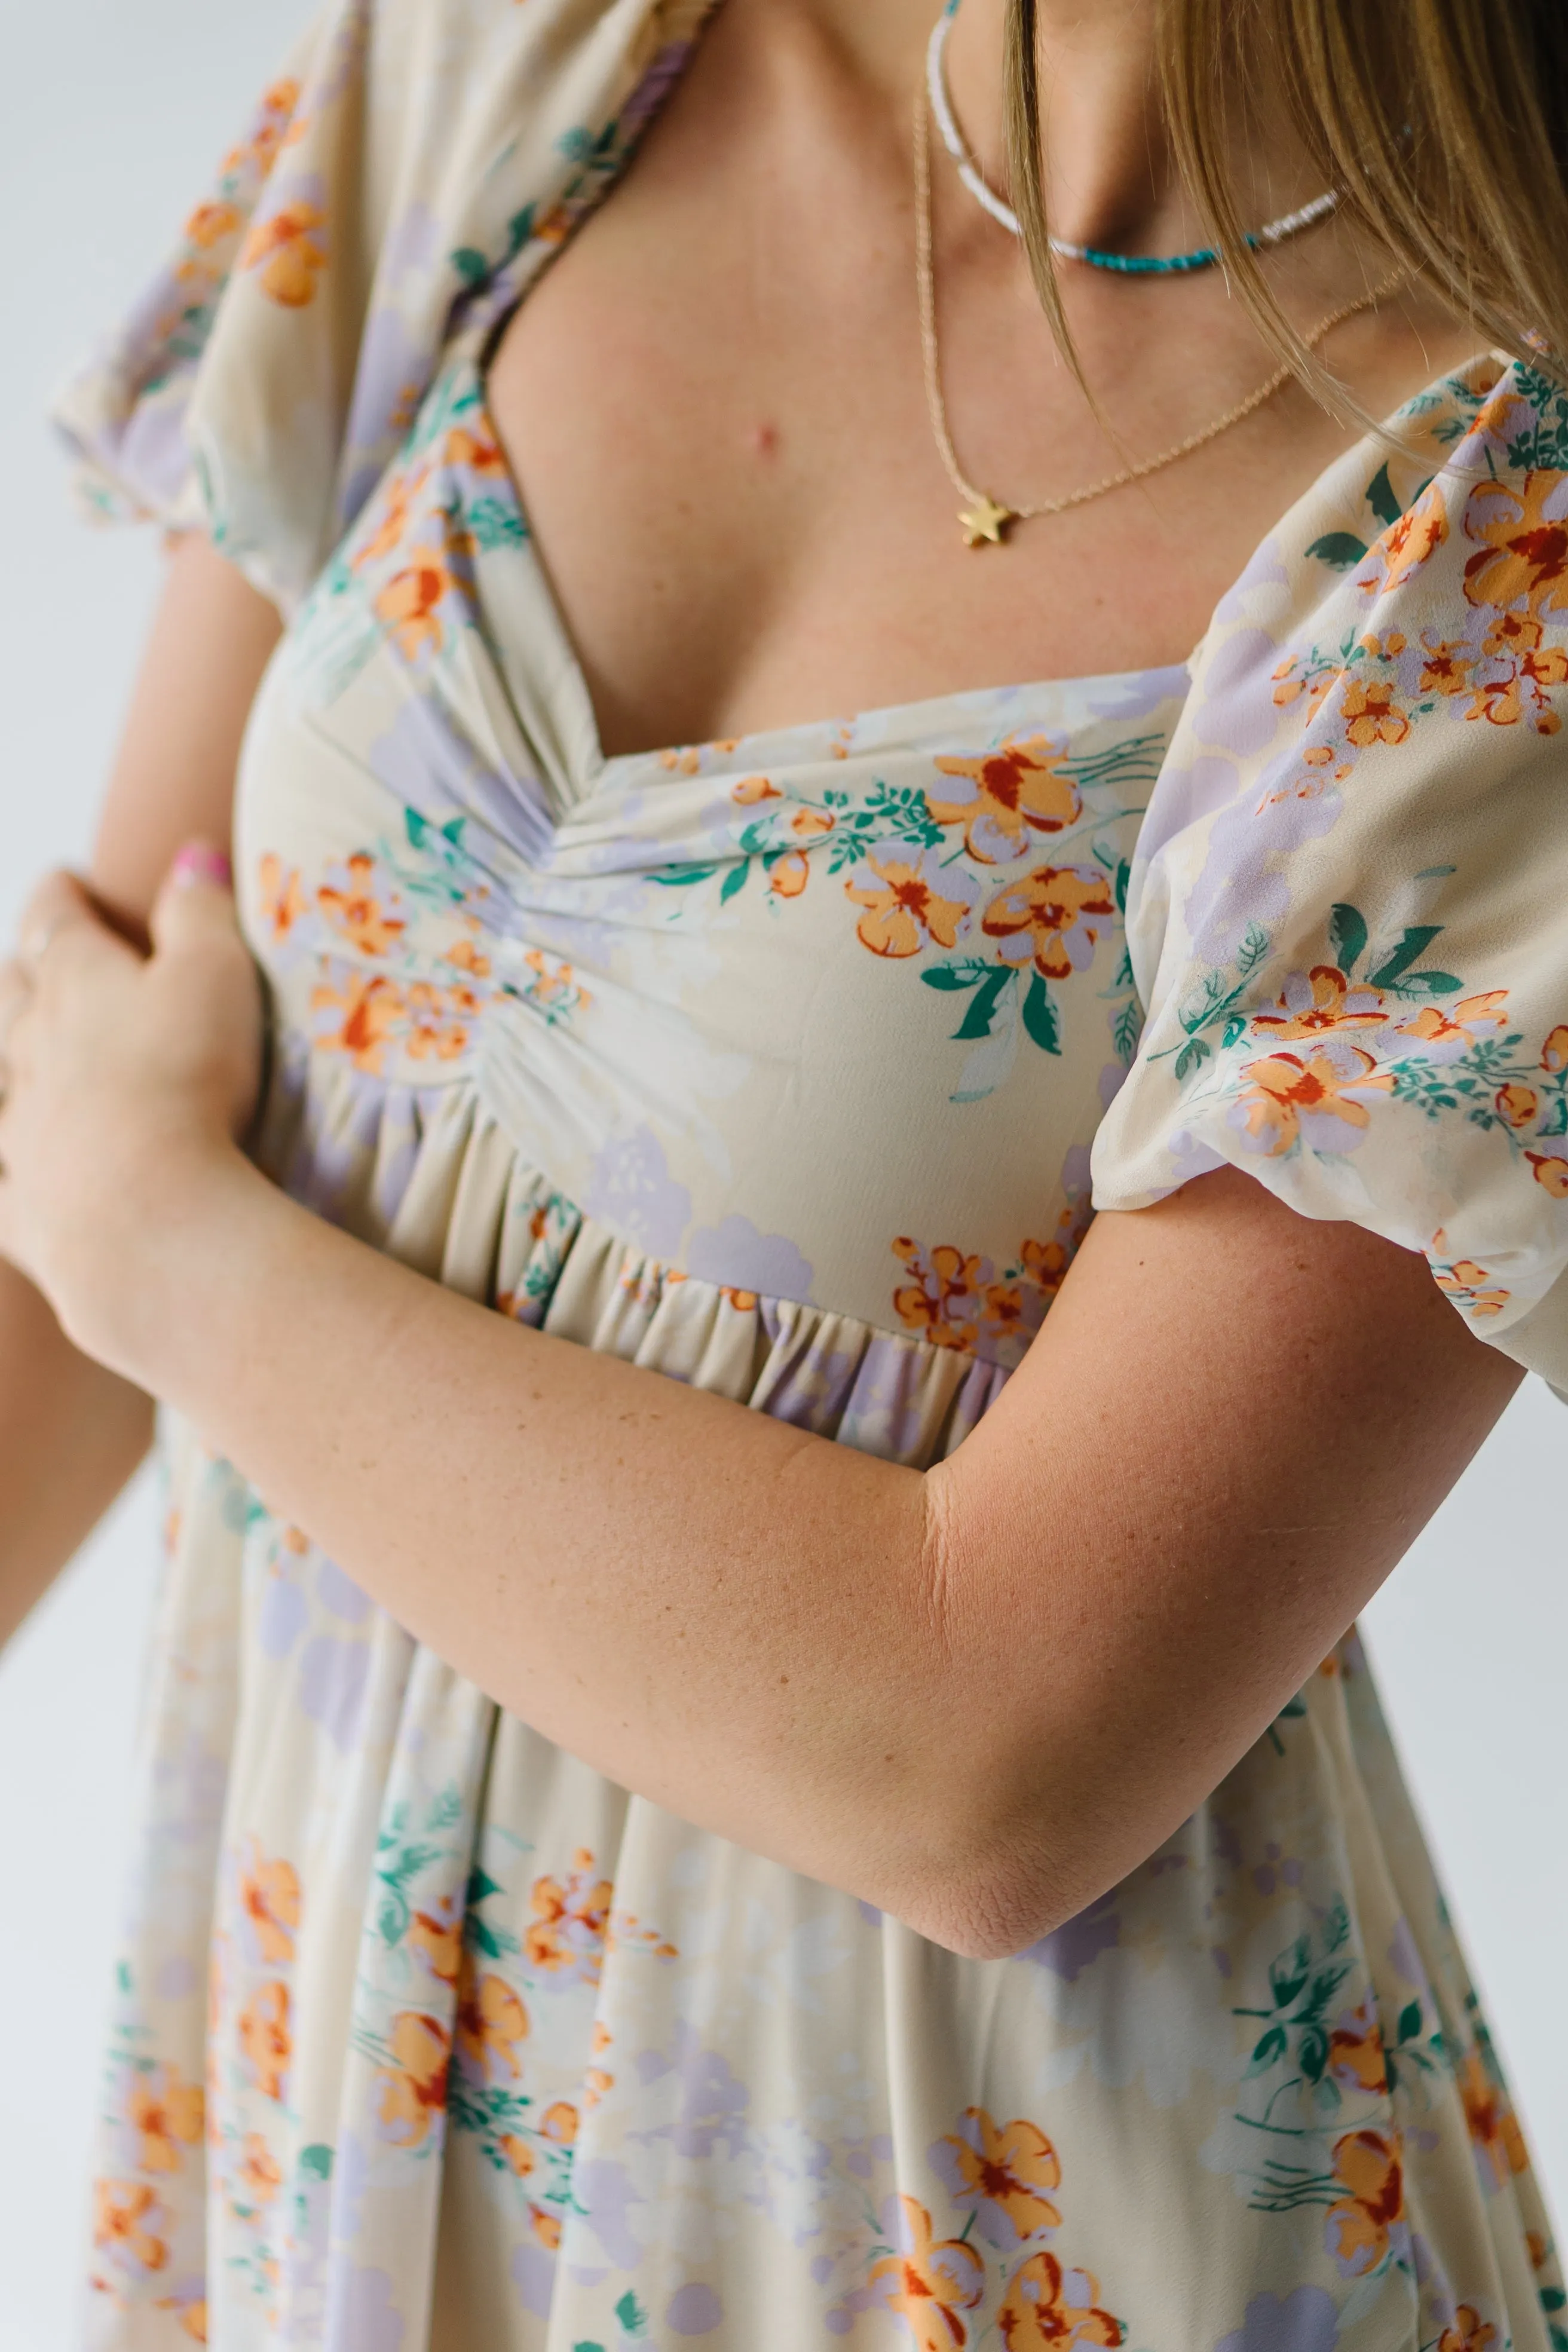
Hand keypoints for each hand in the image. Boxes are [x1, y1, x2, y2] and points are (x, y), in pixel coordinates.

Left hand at [0, 846, 264, 1363]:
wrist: (142, 1210)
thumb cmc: (189, 1077)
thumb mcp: (216, 974)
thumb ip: (202, 911)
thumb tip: (194, 852)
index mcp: (79, 981)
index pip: (58, 920)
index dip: (63, 897)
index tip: (66, 880)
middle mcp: (31, 1046)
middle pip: (14, 994)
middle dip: (26, 971)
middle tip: (35, 961)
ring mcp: (20, 1127)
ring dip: (5, 1059)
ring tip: (12, 1051)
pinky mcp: (23, 1204)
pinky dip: (0, 1162)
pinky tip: (5, 1166)